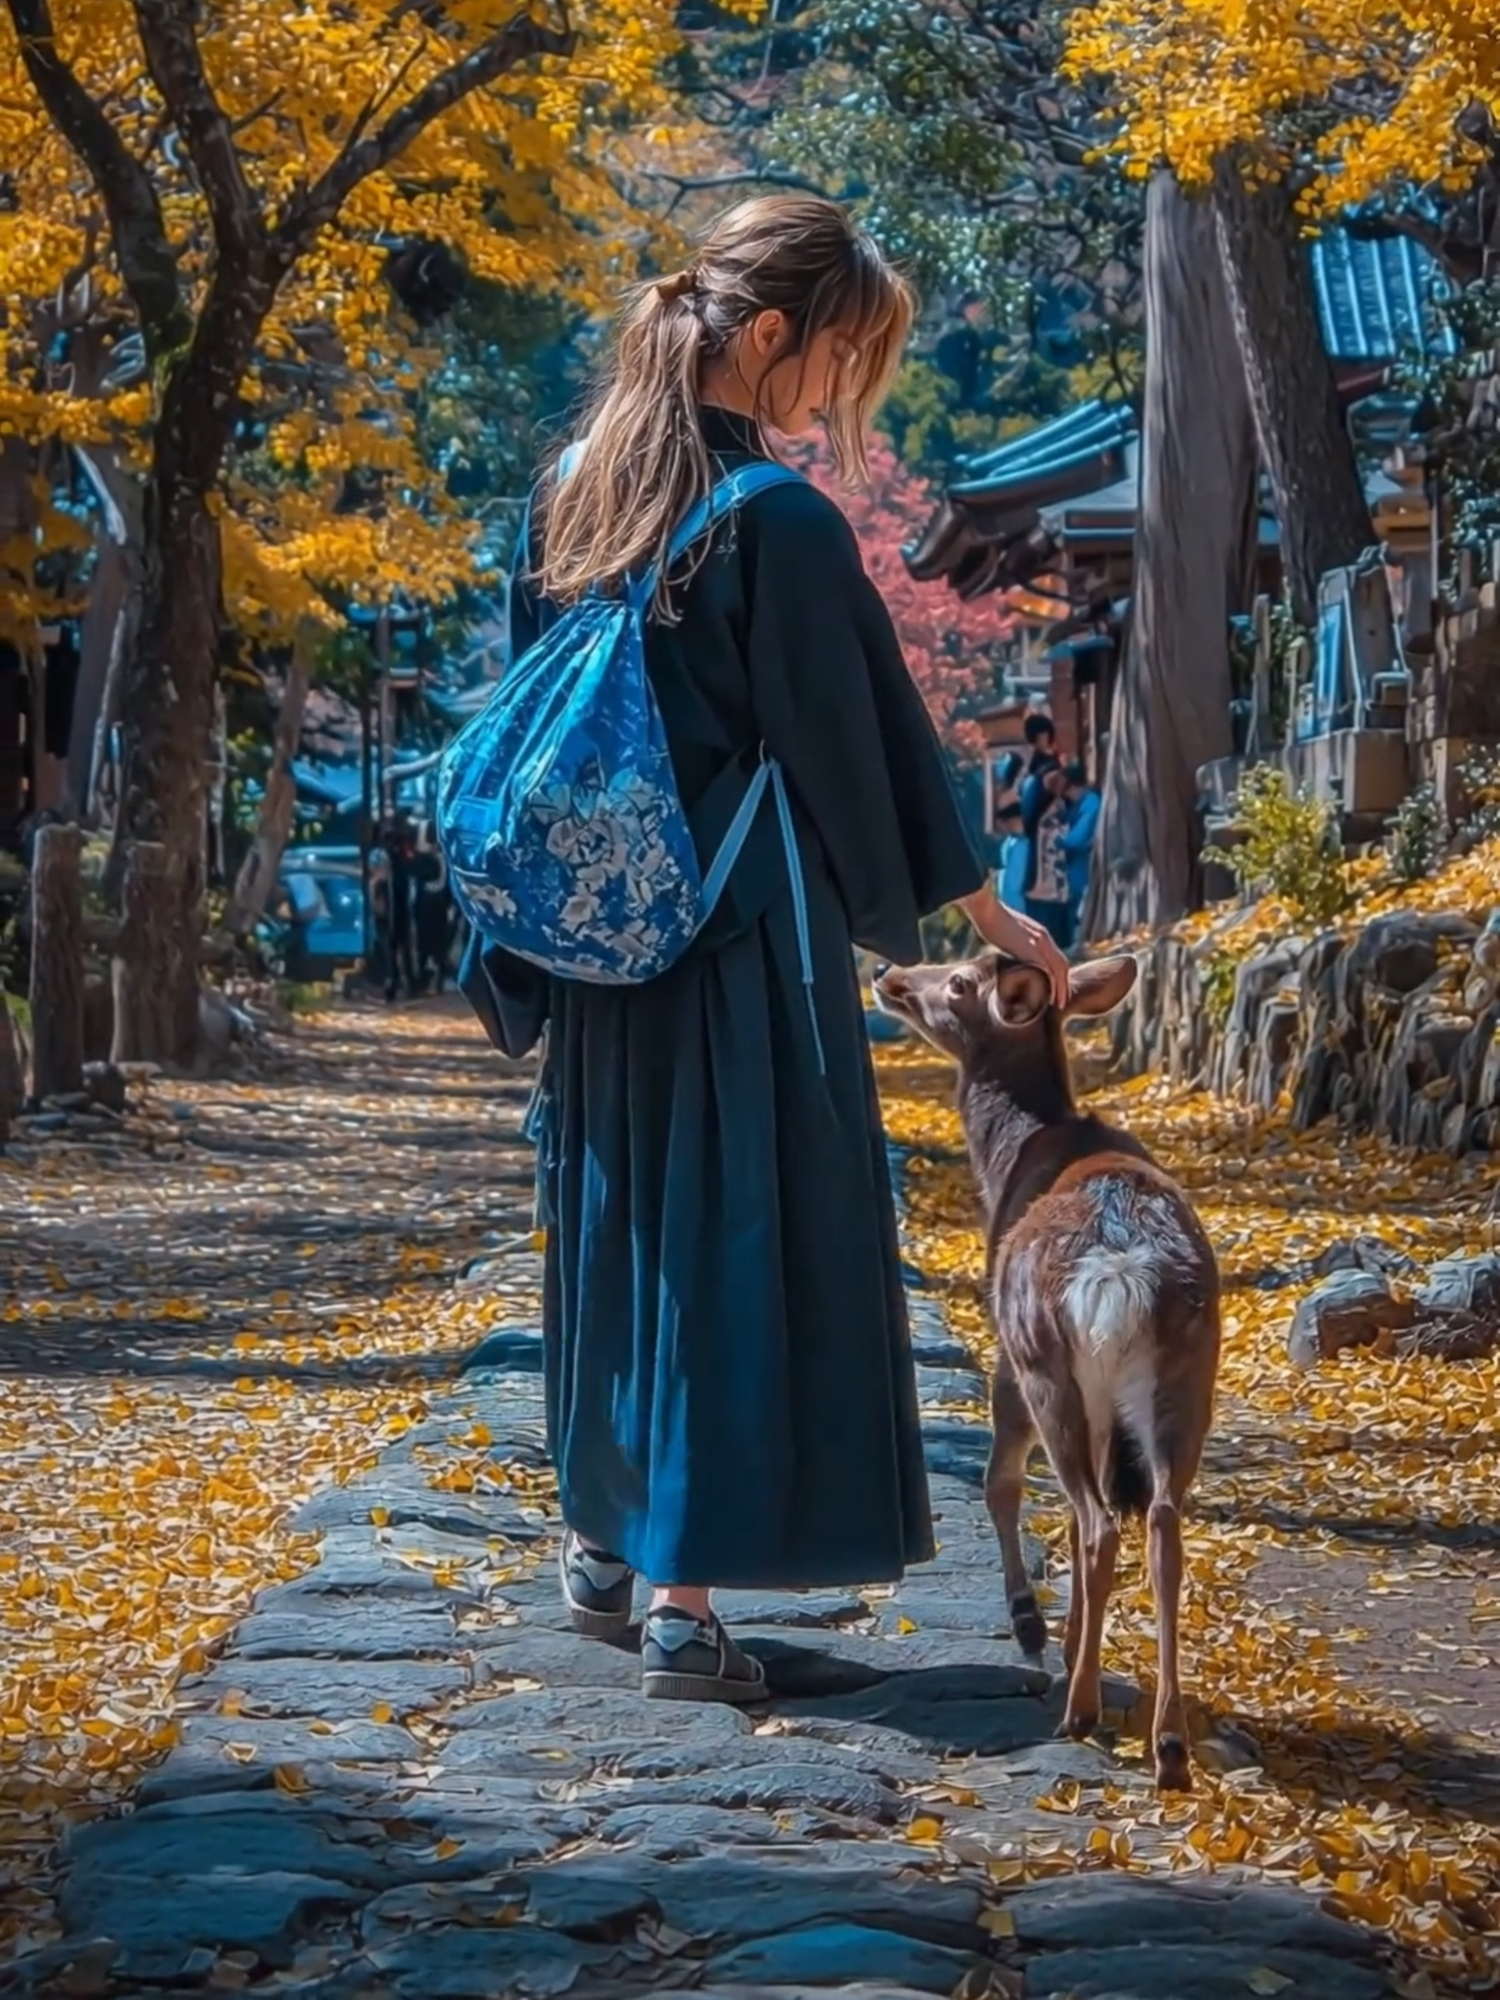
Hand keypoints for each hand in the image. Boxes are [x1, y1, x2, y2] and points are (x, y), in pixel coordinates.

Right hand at [958, 890, 1070, 1005]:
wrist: (987, 910)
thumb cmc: (990, 920)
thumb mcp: (1008, 934)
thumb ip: (1014, 945)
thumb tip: (1010, 956)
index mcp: (1039, 934)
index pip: (1056, 957)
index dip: (1058, 974)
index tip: (1055, 988)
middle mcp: (1044, 939)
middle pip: (1062, 965)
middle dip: (1064, 984)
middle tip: (1061, 1000)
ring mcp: (1040, 943)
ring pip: (1059, 970)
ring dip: (1061, 988)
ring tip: (1058, 1003)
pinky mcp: (1033, 949)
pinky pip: (1048, 970)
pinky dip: (1052, 984)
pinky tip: (1049, 996)